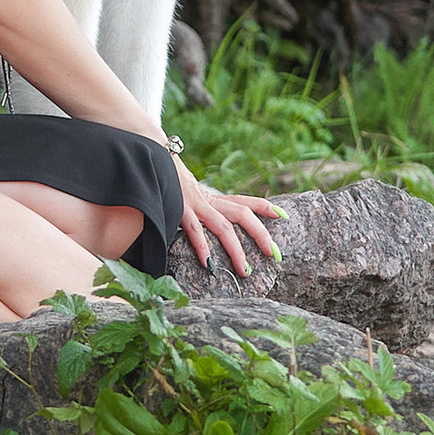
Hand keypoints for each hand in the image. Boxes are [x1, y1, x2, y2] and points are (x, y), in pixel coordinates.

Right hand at [172, 160, 283, 277]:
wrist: (150, 163)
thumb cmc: (169, 185)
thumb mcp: (191, 196)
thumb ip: (204, 207)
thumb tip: (215, 226)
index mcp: (214, 198)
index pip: (246, 200)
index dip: (265, 206)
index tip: (283, 216)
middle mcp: (209, 200)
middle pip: (243, 214)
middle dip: (261, 234)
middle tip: (274, 254)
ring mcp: (195, 205)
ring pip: (224, 228)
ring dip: (236, 250)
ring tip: (245, 271)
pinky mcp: (180, 210)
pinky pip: (195, 232)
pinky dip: (203, 248)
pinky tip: (209, 265)